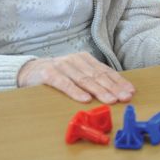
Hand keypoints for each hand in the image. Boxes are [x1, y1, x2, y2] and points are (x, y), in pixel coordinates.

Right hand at [17, 51, 134, 103]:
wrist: (29, 70)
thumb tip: (115, 92)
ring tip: (110, 100)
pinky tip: (85, 99)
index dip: (119, 82)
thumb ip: (93, 79)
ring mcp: (62, 65)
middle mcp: (76, 60)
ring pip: (84, 80)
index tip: (130, 92)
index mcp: (85, 59)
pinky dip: (75, 91)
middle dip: (113, 88)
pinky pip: (64, 83)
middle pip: (98, 76)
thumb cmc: (58, 74)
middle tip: (124, 98)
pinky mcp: (49, 73)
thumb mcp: (77, 73)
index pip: (106, 71)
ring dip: (99, 91)